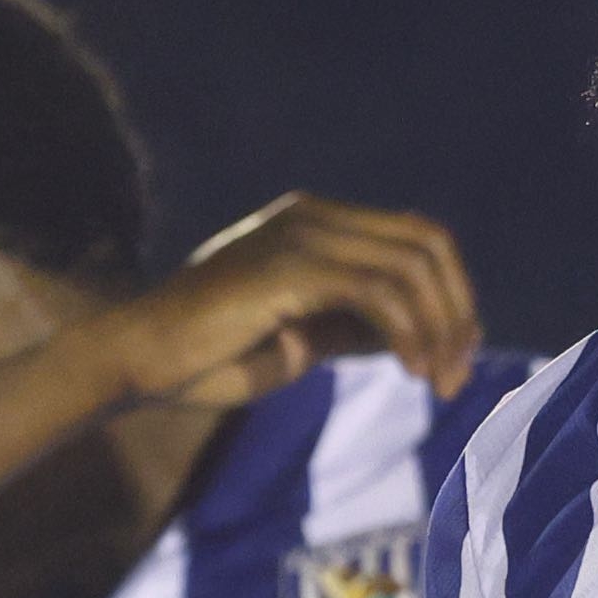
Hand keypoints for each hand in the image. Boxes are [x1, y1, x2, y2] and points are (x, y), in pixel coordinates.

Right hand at [75, 196, 478, 417]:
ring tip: (438, 381)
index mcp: (313, 223)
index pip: (415, 239)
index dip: (453, 295)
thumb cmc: (208, 357)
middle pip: (427, 243)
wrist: (139, 359)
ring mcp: (299, 234)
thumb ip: (353, 326)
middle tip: (457, 375)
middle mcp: (311, 216)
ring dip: (440, 327)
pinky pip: (378, 291)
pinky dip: (408, 332)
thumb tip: (417, 336)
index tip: (458, 356)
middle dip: (458, 311)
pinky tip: (409, 369)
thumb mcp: (301, 338)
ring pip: (411, 265)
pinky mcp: (289, 267)